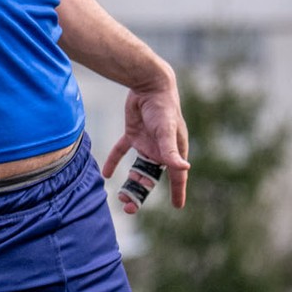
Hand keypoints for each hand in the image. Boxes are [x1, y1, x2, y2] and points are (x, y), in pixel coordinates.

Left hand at [99, 80, 190, 210]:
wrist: (149, 85)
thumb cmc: (163, 108)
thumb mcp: (166, 130)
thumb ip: (171, 151)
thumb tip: (184, 168)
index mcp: (174, 151)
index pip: (177, 176)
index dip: (178, 192)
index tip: (178, 206)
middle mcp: (161, 150)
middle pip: (151, 177)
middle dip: (142, 193)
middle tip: (129, 207)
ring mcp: (146, 143)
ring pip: (137, 168)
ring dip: (130, 182)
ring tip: (120, 196)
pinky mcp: (133, 134)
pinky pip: (122, 151)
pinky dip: (114, 162)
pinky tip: (107, 174)